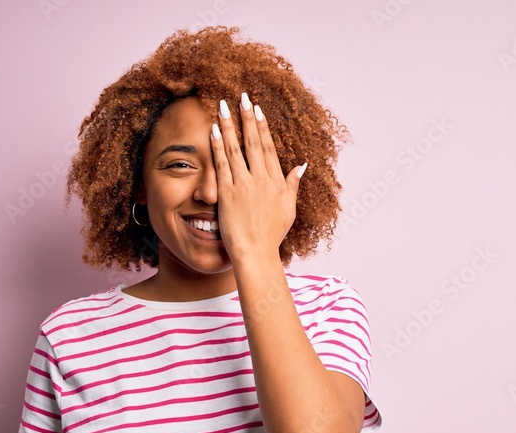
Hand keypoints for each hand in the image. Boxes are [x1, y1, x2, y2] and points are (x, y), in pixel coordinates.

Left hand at [209, 92, 307, 262]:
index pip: (268, 148)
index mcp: (276, 182)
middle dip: (247, 118)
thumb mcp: (288, 209)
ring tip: (222, 106)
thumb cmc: (272, 235)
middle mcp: (261, 180)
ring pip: (236, 149)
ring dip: (229, 125)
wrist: (256, 252)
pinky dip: (218, 146)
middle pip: (253, 142)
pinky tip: (213, 130)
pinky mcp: (228, 194)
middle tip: (242, 96)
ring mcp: (244, 185)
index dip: (262, 127)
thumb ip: (293, 184)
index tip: (258, 109)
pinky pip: (222, 165)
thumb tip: (302, 165)